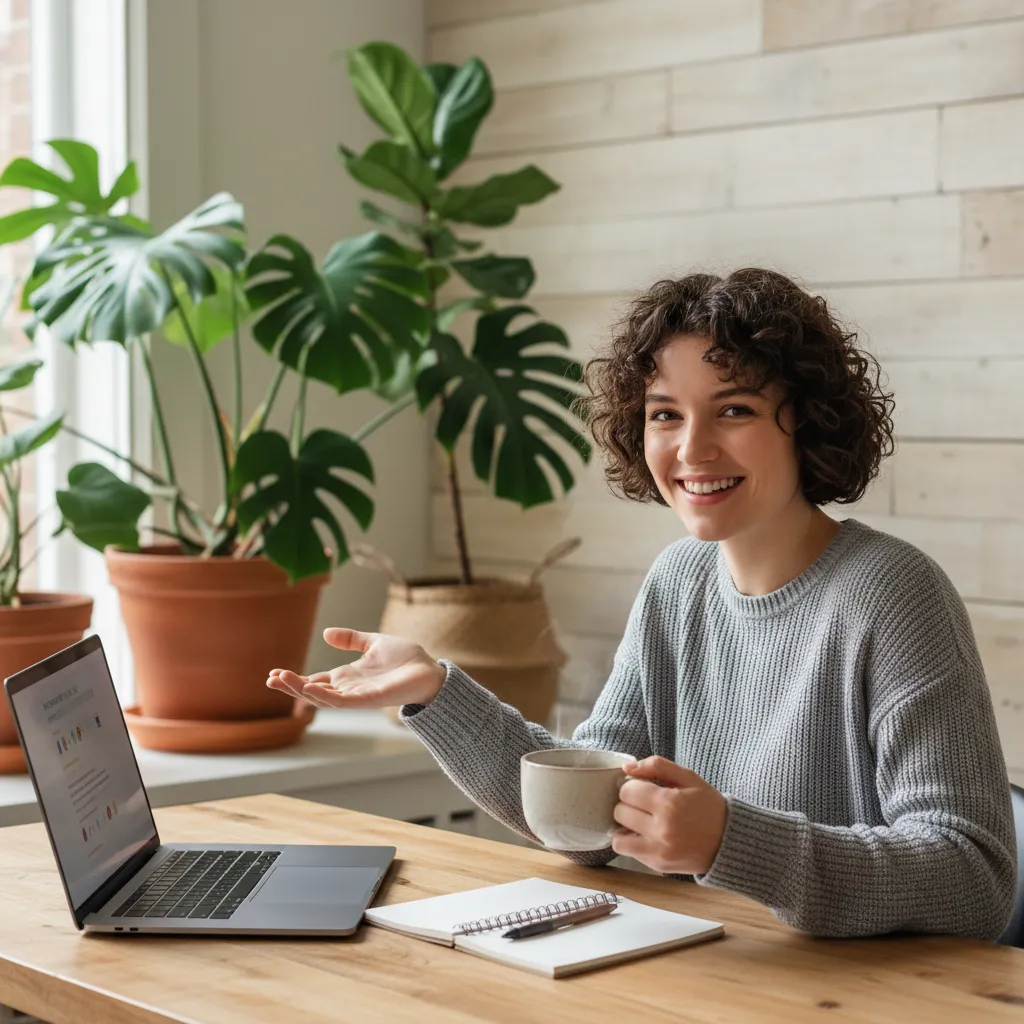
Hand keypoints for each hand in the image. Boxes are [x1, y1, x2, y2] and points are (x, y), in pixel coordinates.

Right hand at [266, 628, 446, 709]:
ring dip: (301, 690)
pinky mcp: (368, 700)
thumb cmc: (406, 658)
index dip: (295, 678)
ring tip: (280, 681)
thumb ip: (351, 639)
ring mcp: (357, 695)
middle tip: (270, 679)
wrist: (429, 669)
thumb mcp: (373, 642)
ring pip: (322, 697)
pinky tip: (309, 688)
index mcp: (348, 675)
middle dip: (291, 686)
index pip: (315, 679)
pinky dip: (324, 696)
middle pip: (313, 690)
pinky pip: (342, 701)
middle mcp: (349, 688)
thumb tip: (326, 632)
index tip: (273, 674)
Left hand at [610, 756, 726, 874]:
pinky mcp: (657, 865)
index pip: (627, 791)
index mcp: (669, 803)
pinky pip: (628, 852)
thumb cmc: (708, 806)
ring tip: (640, 821)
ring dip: (625, 826)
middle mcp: (661, 829)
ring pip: (618, 838)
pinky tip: (645, 834)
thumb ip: (657, 766)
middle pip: (620, 812)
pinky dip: (632, 842)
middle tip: (643, 804)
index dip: (632, 786)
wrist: (729, 842)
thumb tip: (627, 767)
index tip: (642, 788)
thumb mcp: (688, 778)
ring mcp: (658, 851)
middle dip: (628, 804)